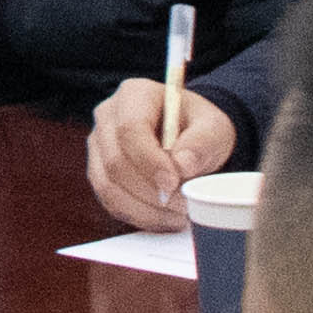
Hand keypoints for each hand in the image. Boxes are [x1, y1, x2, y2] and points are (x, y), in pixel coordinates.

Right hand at [88, 80, 234, 230]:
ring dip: (145, 208)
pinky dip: (139, 216)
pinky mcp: (99, 172)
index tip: (174, 184)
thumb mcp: (214, 128)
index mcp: (134, 94)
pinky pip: (110, 202)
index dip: (149, 161)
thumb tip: (181, 166)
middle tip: (184, 206)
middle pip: (115, 161)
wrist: (191, 137)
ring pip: (108, 186)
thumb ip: (201, 143)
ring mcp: (99, 146)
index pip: (130, 129)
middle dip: (150, 191)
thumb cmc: (200, 128)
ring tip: (179, 216)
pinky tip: (165, 218)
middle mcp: (108, 116)